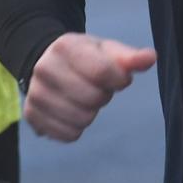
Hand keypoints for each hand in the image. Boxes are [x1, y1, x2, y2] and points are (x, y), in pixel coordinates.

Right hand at [23, 33, 155, 141]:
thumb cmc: (85, 57)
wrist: (47, 62)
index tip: (119, 78)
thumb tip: (151, 58)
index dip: (118, 79)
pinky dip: (76, 128)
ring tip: (82, 98)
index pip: (102, 72)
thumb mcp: (106, 50)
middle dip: (102, 95)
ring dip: (90, 112)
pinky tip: (71, 111)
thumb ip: (129, 56)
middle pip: (93, 98)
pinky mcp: (31, 116)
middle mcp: (44, 69)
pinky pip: (68, 135)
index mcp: (65, 47)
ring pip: (82, 119)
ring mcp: (35, 94)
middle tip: (95, 87)